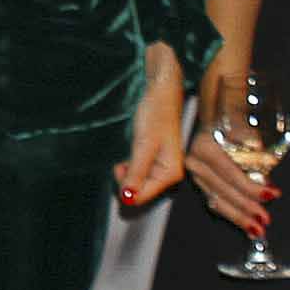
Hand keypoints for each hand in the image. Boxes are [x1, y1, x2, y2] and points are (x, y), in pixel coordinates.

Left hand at [115, 44, 187, 206]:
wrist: (161, 91)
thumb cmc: (157, 113)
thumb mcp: (143, 144)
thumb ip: (136, 172)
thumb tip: (128, 197)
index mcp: (171, 173)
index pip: (143, 197)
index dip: (127, 189)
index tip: (118, 170)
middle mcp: (168, 173)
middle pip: (141, 191)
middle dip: (127, 180)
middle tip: (121, 161)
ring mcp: (161, 166)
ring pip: (137, 182)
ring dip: (126, 172)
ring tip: (126, 154)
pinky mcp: (154, 159)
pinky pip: (138, 171)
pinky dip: (129, 166)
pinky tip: (128, 153)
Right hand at [182, 120, 273, 235]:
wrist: (215, 111)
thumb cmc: (233, 119)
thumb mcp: (245, 128)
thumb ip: (254, 152)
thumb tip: (264, 177)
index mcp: (205, 147)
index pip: (230, 173)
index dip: (251, 187)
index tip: (271, 195)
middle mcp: (195, 160)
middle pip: (222, 190)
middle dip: (245, 208)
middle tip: (264, 221)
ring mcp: (194, 172)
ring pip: (216, 200)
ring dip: (238, 216)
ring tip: (256, 229)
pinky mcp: (198, 179)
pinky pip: (213, 200)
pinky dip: (230, 213)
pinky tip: (244, 224)